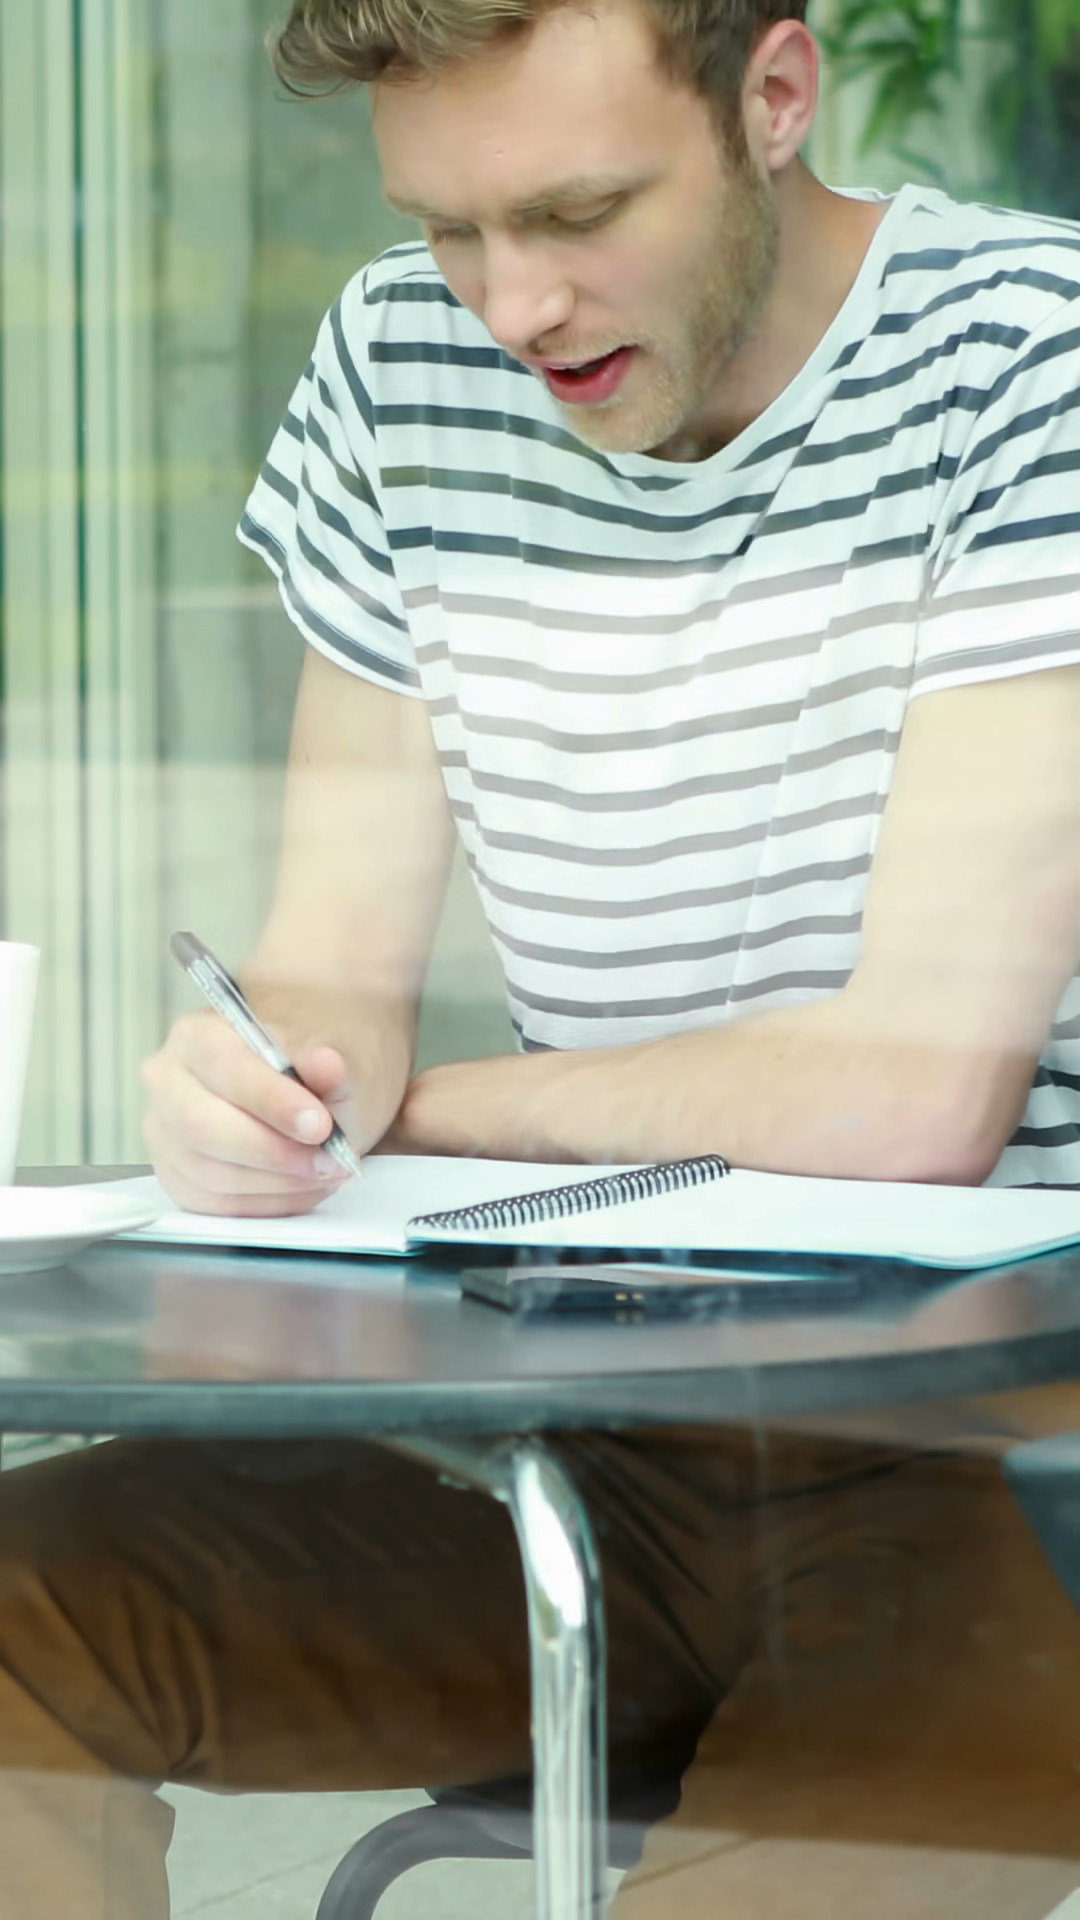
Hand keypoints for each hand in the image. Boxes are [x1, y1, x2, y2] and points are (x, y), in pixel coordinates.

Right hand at [141, 1011, 360, 1215]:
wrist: (293, 1098)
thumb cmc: (300, 1075)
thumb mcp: (324, 1062)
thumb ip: (326, 1066)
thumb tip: (327, 1065)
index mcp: (197, 1036)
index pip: (224, 1067)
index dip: (272, 1100)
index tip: (318, 1124)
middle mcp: (167, 1082)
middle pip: (202, 1126)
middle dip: (272, 1151)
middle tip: (326, 1160)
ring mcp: (163, 1134)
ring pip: (209, 1173)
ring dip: (277, 1183)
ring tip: (323, 1173)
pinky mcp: (175, 1178)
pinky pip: (215, 1204)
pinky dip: (267, 1203)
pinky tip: (301, 1188)